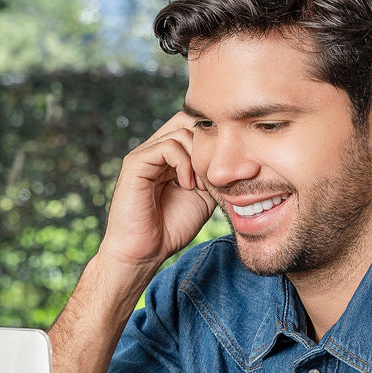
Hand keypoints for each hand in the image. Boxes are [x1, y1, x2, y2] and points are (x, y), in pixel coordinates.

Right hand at [99, 112, 216, 275]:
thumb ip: (213, 174)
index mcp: (171, 157)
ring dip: (198, 157)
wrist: (144, 252)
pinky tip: (186, 185)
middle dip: (208, 144)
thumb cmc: (170, 229)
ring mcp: (145, 154)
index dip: (215, 141)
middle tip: (214, 175)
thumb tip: (236, 159)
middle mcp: (156, 150)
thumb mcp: (204, 198)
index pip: (195, 127)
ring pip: (181, 131)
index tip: (226, 170)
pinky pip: (167, 146)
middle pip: (189, 120)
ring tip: (199, 185)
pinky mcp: (135, 163)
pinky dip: (183, 163)